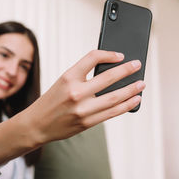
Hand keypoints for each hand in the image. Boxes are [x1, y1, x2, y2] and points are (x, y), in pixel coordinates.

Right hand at [23, 50, 145, 142]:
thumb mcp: (62, 82)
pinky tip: (134, 100)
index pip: (92, 58)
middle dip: (127, 71)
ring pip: (114, 97)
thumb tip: (111, 74)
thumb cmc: (51, 101)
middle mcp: (75, 92)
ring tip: (141, 84)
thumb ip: (83, 76)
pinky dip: (125, 105)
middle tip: (138, 65)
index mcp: (68, 77)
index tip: (120, 55)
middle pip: (108, 78)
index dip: (109, 54)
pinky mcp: (87, 122)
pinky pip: (111, 113)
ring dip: (131, 90)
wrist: (37, 124)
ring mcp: (82, 109)